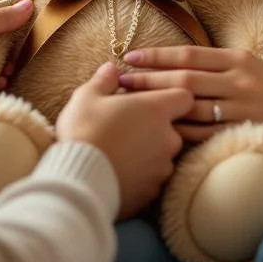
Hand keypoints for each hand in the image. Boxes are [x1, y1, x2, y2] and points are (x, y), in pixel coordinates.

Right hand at [57, 62, 193, 220]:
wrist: (78, 180)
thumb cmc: (84, 132)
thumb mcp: (87, 97)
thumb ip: (104, 80)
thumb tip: (111, 70)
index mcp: (157, 110)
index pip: (184, 97)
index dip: (170, 97)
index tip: (151, 100)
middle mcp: (168, 138)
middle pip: (174, 128)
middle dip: (155, 128)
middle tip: (128, 127)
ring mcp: (162, 167)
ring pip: (163, 155)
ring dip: (148, 152)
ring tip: (120, 152)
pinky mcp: (152, 192)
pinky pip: (152, 179)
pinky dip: (140, 175)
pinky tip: (119, 172)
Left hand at [118, 46, 262, 145]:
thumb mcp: (245, 64)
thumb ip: (212, 62)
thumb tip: (164, 60)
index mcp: (237, 59)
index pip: (188, 54)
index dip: (156, 55)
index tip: (129, 56)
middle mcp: (239, 81)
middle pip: (184, 80)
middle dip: (149, 80)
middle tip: (120, 81)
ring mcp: (241, 108)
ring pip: (190, 108)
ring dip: (158, 108)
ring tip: (132, 107)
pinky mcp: (242, 132)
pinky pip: (203, 134)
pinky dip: (179, 132)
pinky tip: (158, 131)